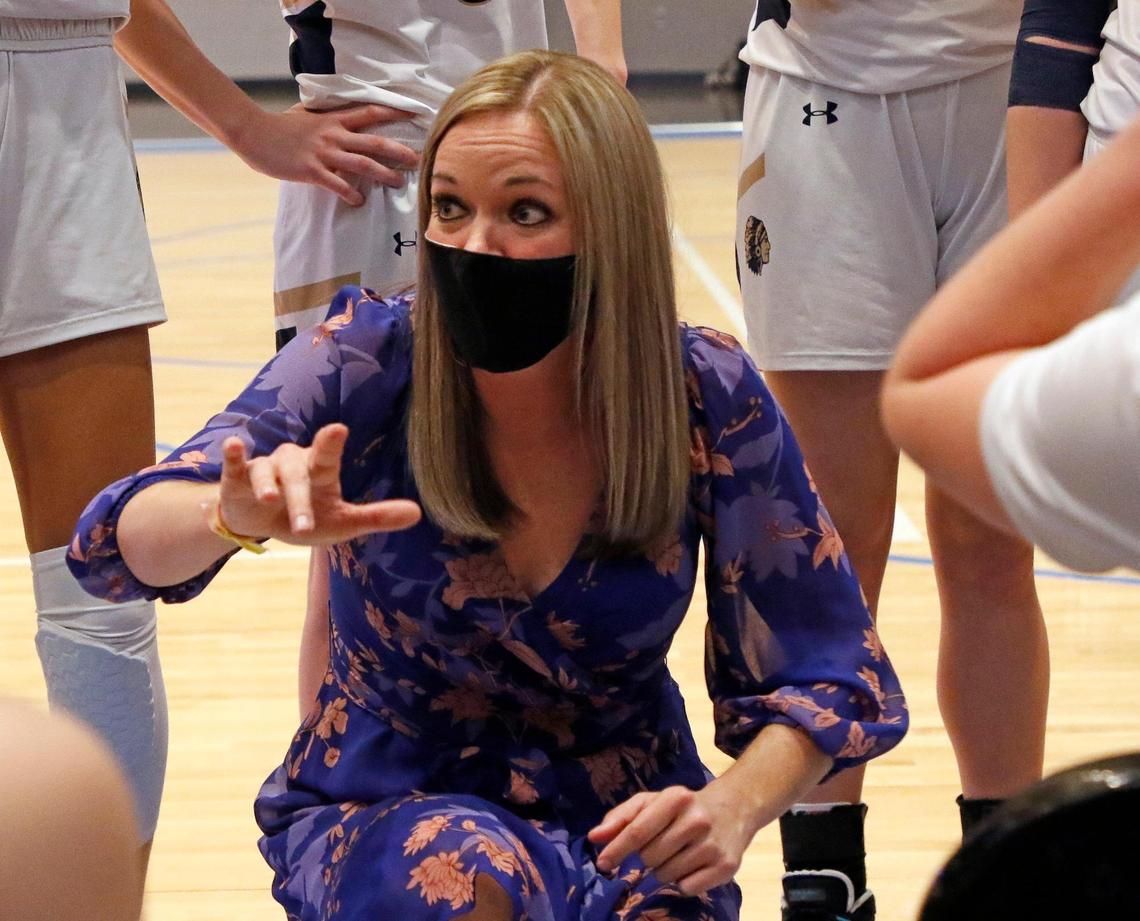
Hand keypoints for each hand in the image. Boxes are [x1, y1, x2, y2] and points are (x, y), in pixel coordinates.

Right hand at [215, 423, 420, 544]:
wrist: (260, 525)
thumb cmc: (307, 516)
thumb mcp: (341, 522)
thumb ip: (376, 517)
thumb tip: (417, 514)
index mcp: (320, 471)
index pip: (328, 457)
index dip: (331, 443)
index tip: (338, 429)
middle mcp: (293, 464)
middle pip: (298, 475)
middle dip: (300, 499)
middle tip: (304, 526)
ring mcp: (264, 470)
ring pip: (266, 473)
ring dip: (267, 486)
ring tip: (270, 500)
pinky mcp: (237, 480)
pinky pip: (234, 465)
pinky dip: (232, 456)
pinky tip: (233, 445)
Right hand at [232, 104, 419, 205]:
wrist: (254, 133)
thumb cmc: (279, 126)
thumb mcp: (306, 114)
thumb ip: (326, 115)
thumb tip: (338, 114)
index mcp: (333, 120)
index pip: (370, 113)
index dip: (393, 114)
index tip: (414, 116)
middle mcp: (333, 135)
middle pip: (374, 142)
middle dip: (398, 151)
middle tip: (418, 160)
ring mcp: (324, 153)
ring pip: (362, 164)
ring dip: (383, 174)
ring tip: (399, 183)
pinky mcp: (312, 170)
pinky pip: (337, 185)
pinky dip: (351, 194)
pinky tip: (360, 201)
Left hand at [588, 782, 754, 895]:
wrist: (734, 809)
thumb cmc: (683, 807)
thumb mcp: (653, 802)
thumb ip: (621, 817)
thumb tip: (595, 837)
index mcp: (675, 798)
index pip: (637, 831)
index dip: (616, 850)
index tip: (602, 863)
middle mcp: (696, 820)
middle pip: (650, 857)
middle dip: (643, 860)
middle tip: (653, 851)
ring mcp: (712, 845)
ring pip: (666, 875)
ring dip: (661, 871)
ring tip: (673, 856)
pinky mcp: (725, 867)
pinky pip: (687, 888)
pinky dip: (681, 883)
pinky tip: (689, 867)